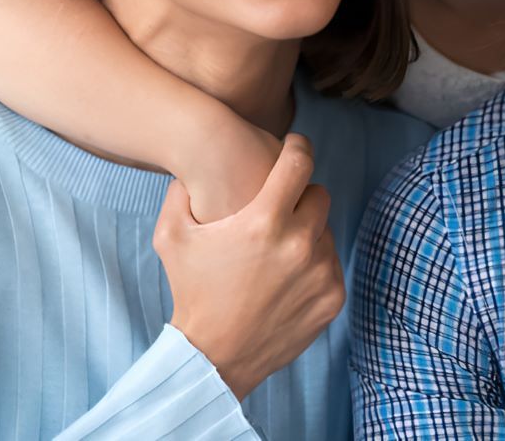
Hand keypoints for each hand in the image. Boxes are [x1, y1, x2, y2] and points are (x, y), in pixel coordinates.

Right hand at [155, 134, 343, 398]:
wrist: (213, 357)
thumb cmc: (191, 291)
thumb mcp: (172, 237)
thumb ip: (181, 193)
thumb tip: (191, 163)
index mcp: (263, 222)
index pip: (299, 163)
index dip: (297, 147)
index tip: (294, 146)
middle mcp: (299, 244)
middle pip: (319, 195)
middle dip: (301, 195)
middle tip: (282, 206)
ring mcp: (320, 272)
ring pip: (326, 230)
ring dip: (307, 232)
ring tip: (278, 248)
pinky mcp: (332, 296)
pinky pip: (331, 263)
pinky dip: (314, 264)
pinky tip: (287, 275)